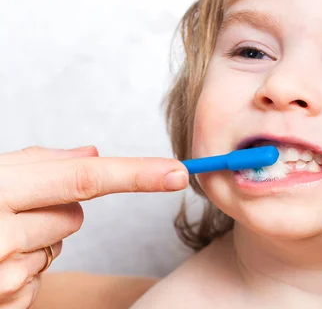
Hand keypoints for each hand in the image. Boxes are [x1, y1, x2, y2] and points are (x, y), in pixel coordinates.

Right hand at [0, 146, 188, 307]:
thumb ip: (40, 163)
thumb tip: (93, 155)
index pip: (84, 179)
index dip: (136, 174)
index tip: (177, 172)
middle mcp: (2, 235)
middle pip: (76, 216)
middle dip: (57, 210)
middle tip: (13, 212)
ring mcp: (4, 274)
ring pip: (60, 245)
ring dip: (38, 239)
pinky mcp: (7, 302)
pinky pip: (41, 277)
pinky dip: (25, 267)